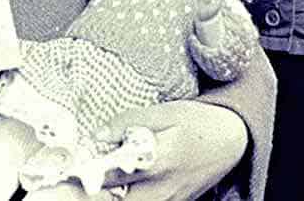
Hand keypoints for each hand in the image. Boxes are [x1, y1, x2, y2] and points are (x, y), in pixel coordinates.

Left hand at [98, 101, 247, 200]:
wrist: (231, 140)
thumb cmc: (196, 122)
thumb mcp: (163, 112)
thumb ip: (127, 122)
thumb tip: (98, 135)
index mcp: (157, 161)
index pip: (111, 174)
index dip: (88, 170)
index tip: (72, 166)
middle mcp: (162, 188)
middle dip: (97, 190)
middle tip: (84, 176)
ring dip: (112, 196)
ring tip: (103, 180)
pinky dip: (129, 198)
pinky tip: (124, 185)